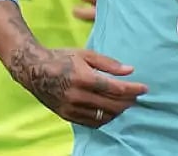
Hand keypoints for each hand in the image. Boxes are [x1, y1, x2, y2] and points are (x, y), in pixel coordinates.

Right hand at [8, 43, 146, 127]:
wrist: (33, 70)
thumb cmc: (61, 58)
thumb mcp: (85, 54)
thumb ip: (108, 63)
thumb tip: (130, 70)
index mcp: (83, 78)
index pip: (115, 88)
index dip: (133, 89)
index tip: (144, 88)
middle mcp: (77, 95)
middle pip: (112, 105)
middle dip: (128, 102)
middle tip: (137, 96)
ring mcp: (71, 108)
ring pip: (103, 116)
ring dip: (118, 111)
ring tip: (125, 103)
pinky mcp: (66, 115)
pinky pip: (91, 123)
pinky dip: (104, 119)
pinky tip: (110, 111)